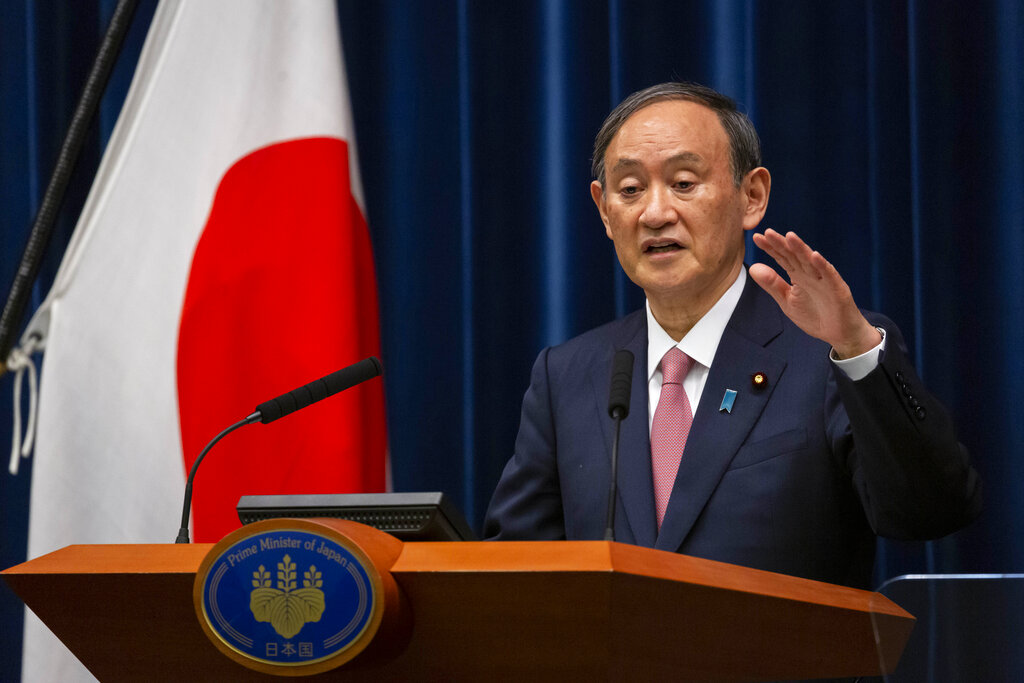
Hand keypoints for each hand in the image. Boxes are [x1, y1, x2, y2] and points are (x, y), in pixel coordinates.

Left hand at [749, 229, 880, 358]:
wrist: (839, 333)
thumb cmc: (814, 315)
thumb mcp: (787, 301)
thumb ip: (772, 285)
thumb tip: (753, 268)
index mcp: (798, 275)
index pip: (783, 258)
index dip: (771, 248)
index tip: (757, 238)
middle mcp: (810, 273)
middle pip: (795, 255)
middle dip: (782, 244)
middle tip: (768, 233)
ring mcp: (824, 279)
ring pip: (811, 261)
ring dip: (801, 249)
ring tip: (790, 236)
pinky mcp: (837, 289)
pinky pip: (829, 275)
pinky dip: (822, 265)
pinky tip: (814, 256)